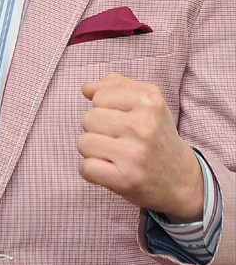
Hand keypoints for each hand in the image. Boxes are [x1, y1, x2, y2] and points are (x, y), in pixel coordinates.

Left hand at [78, 73, 203, 221]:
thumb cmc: (156, 134)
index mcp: (149, 101)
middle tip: (121, 141)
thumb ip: (116, 85)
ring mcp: (135, 154)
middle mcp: (143, 126)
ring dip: (94, 151)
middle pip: (88, 119)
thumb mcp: (147, 100)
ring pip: (83, 142)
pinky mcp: (126, 179)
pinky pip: (85, 168)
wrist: (182, 179)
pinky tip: (111, 171)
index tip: (125, 121)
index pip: (98, 96)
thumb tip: (86, 89)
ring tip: (116, 155)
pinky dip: (91, 172)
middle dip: (98, 130)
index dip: (105, 109)